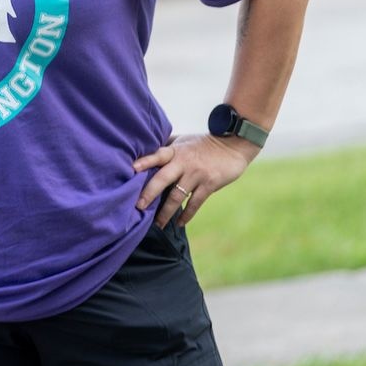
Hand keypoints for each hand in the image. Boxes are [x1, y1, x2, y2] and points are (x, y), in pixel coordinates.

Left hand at [133, 133, 256, 227]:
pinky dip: (187, 214)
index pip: (156, 155)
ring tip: (158, 224)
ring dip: (166, 212)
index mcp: (175, 151)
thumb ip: (167, 147)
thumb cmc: (204, 143)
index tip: (131, 170)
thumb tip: (146, 150)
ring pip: (177, 196)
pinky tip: (179, 223)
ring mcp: (196, 174)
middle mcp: (183, 162)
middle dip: (149, 193)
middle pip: (162, 178)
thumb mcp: (183, 141)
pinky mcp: (209, 184)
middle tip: (138, 207)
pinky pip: (195, 203)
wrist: (234, 144)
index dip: (144, 161)